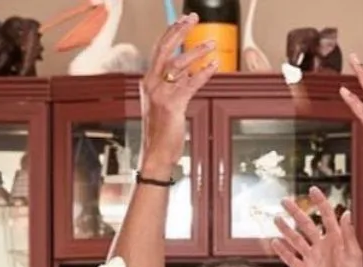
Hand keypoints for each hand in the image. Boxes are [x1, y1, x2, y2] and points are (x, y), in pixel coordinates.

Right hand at [138, 15, 216, 172]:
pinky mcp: (172, 105)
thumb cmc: (162, 130)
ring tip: (210, 44)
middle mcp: (151, 84)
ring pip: (178, 64)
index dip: (171, 32)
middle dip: (180, 31)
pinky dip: (204, 73)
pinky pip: (190, 84)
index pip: (159, 50)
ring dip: (196, 51)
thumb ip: (174, 84)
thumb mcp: (165, 102)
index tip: (182, 20)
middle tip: (193, 18)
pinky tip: (214, 66)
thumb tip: (189, 68)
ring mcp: (160, 94)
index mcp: (148, 81)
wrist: (156, 152)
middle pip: (165, 49)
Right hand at [269, 187, 362, 266]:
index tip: (312, 190)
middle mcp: (321, 246)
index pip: (326, 216)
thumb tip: (346, 212)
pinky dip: (282, 251)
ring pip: (295, 240)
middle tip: (285, 201)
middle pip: (306, 225)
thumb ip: (348, 234)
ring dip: (286, 230)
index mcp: (335, 239)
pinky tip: (275, 242)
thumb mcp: (354, 253)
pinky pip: (291, 259)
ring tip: (276, 219)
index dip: (319, 202)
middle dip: (295, 212)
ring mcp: (312, 258)